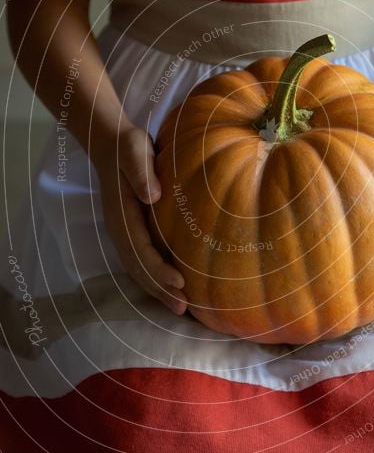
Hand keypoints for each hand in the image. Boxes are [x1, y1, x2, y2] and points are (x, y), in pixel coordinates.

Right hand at [96, 126, 188, 314]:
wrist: (112, 144)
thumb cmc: (128, 147)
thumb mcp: (135, 151)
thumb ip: (142, 172)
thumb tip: (152, 196)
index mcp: (121, 215)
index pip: (140, 249)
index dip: (159, 269)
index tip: (180, 282)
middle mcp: (119, 229)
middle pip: (138, 268)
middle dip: (159, 290)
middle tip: (183, 308)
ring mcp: (123, 232)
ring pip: (138, 269)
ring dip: (157, 290)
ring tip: (180, 308)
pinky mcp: (131, 232)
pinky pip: (140, 261)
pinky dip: (154, 279)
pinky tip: (171, 289)